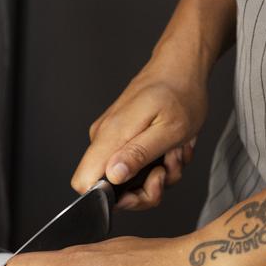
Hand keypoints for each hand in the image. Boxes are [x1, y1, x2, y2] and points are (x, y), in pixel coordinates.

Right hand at [71, 75, 205, 209]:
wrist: (182, 67)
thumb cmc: (180, 93)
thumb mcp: (169, 130)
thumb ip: (138, 154)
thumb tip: (111, 176)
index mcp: (111, 136)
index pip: (84, 182)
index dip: (110, 198)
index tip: (141, 187)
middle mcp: (104, 139)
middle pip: (110, 189)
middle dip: (145, 189)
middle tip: (166, 171)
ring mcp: (113, 139)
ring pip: (129, 180)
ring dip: (158, 175)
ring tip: (174, 151)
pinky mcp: (123, 139)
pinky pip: (137, 167)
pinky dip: (159, 163)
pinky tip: (171, 146)